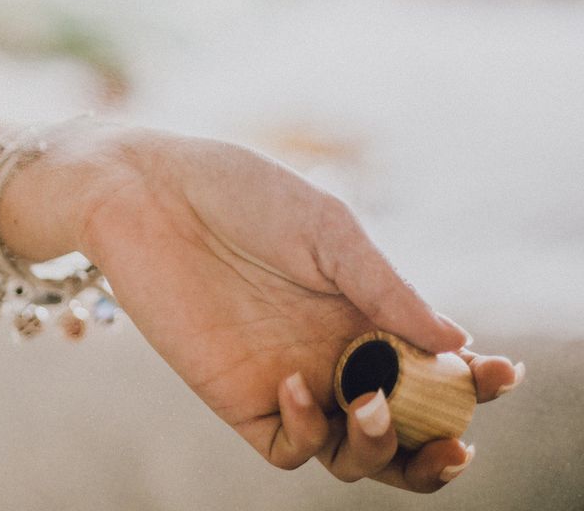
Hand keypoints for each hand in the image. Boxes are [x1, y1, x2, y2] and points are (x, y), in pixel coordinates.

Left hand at [65, 127, 521, 490]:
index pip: (434, 369)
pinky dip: (308, 432)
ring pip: (353, 454)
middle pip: (402, 430)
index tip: (500, 373)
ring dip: (381, 450)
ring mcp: (289, 380)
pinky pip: (289, 447)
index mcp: (366, 312)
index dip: (475, 383)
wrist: (146, 191)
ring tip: (374, 406)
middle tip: (455, 436)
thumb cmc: (239, 193)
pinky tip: (298, 384)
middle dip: (438, 443)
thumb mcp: (326, 230)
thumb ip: (384, 287)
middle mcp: (334, 355)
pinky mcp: (237, 396)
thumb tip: (456, 343)